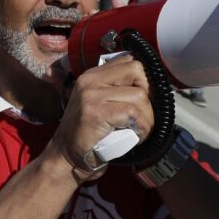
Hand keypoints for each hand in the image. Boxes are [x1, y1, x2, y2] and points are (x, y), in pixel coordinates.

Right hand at [48, 55, 153, 182]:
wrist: (66, 158)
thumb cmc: (91, 136)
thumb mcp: (100, 105)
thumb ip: (117, 91)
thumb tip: (151, 84)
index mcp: (93, 76)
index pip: (129, 60)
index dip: (144, 79)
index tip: (145, 100)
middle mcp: (90, 80)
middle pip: (137, 70)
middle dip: (149, 94)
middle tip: (143, 115)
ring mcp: (91, 95)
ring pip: (139, 95)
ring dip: (147, 117)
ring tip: (138, 130)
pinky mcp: (96, 112)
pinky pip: (133, 113)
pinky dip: (142, 127)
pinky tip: (135, 137)